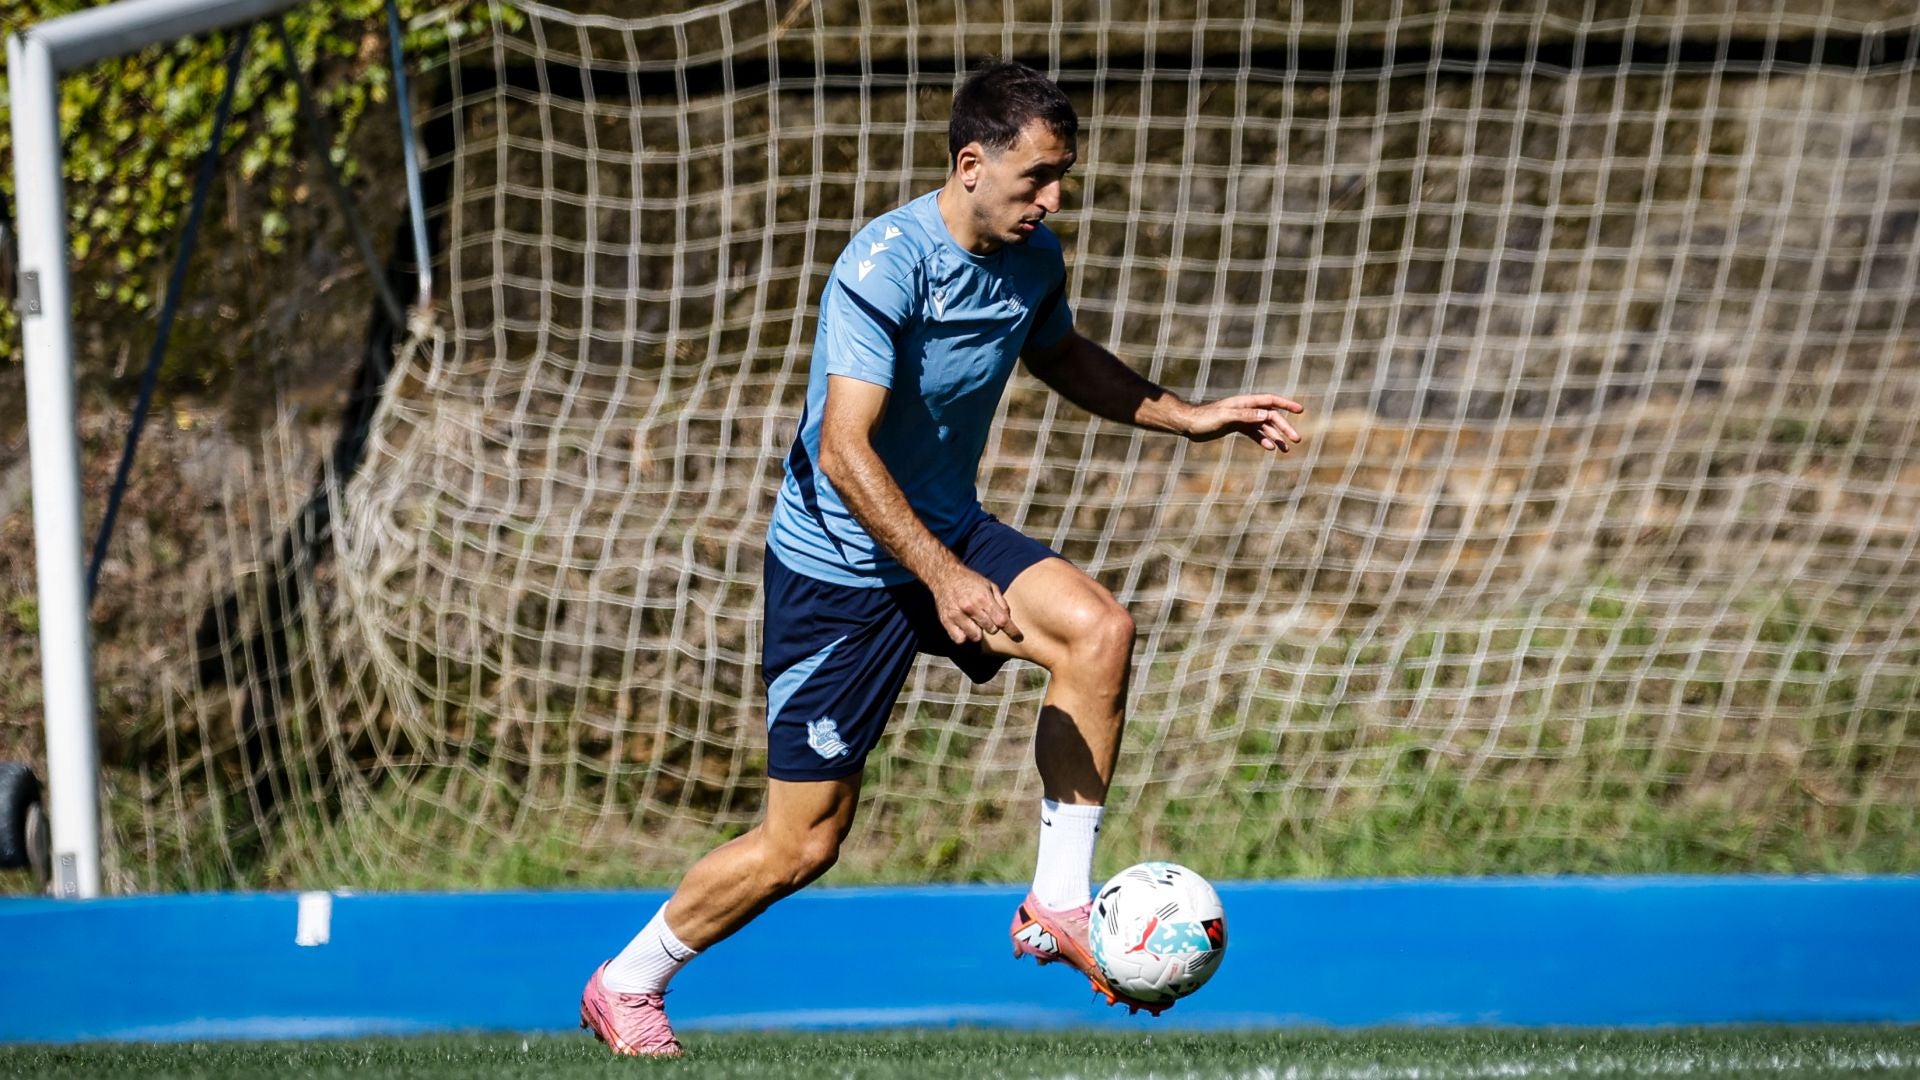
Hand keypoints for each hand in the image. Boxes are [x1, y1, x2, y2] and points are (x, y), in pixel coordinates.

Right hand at [928, 563, 1024, 644]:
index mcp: (983, 597)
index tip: (1018, 638)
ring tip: (975, 622)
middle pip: (990, 630)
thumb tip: (1008, 619)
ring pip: (975, 637)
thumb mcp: (990, 586)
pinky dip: (964, 636)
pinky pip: (960, 639)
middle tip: (986, 617)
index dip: (1012, 630)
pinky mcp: (946, 621)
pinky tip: (965, 627)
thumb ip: (1001, 602)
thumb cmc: (970, 581)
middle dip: (992, 626)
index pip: (1001, 620)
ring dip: (978, 632)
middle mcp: (970, 607)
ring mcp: (957, 615)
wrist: (945, 576)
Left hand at [1182, 393, 1304, 451]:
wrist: (1189, 424)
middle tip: (1297, 439)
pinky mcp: (1236, 427)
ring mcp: (1242, 418)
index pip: (1271, 401)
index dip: (1286, 405)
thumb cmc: (1205, 418)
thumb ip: (1246, 416)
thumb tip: (1267, 415)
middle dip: (1285, 427)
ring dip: (1276, 436)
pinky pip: (1254, 433)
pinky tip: (1270, 447)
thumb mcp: (1226, 417)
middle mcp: (1246, 409)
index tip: (1300, 410)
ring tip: (1286, 449)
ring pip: (1264, 427)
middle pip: (1271, 417)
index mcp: (1246, 403)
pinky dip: (1263, 439)